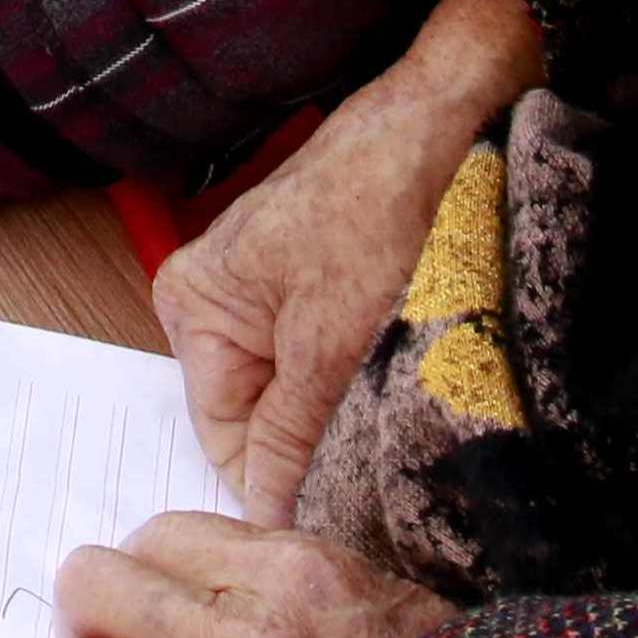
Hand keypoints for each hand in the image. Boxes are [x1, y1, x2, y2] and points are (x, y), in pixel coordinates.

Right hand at [153, 0, 543, 515]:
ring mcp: (267, 289)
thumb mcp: (328, 343)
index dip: (278, 481)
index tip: (337, 515)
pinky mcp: (315, 281)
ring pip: (301, 391)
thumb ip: (290, 435)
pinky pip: (327, 358)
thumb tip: (266, 516)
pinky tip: (401, 371)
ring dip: (347, 410)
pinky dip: (363, 374)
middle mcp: (216, 299)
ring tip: (394, 407)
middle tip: (378, 463)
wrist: (444, 121)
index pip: (223, 437)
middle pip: (260, 414)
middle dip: (317, 442)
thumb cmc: (378, 205)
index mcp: (193, 307)